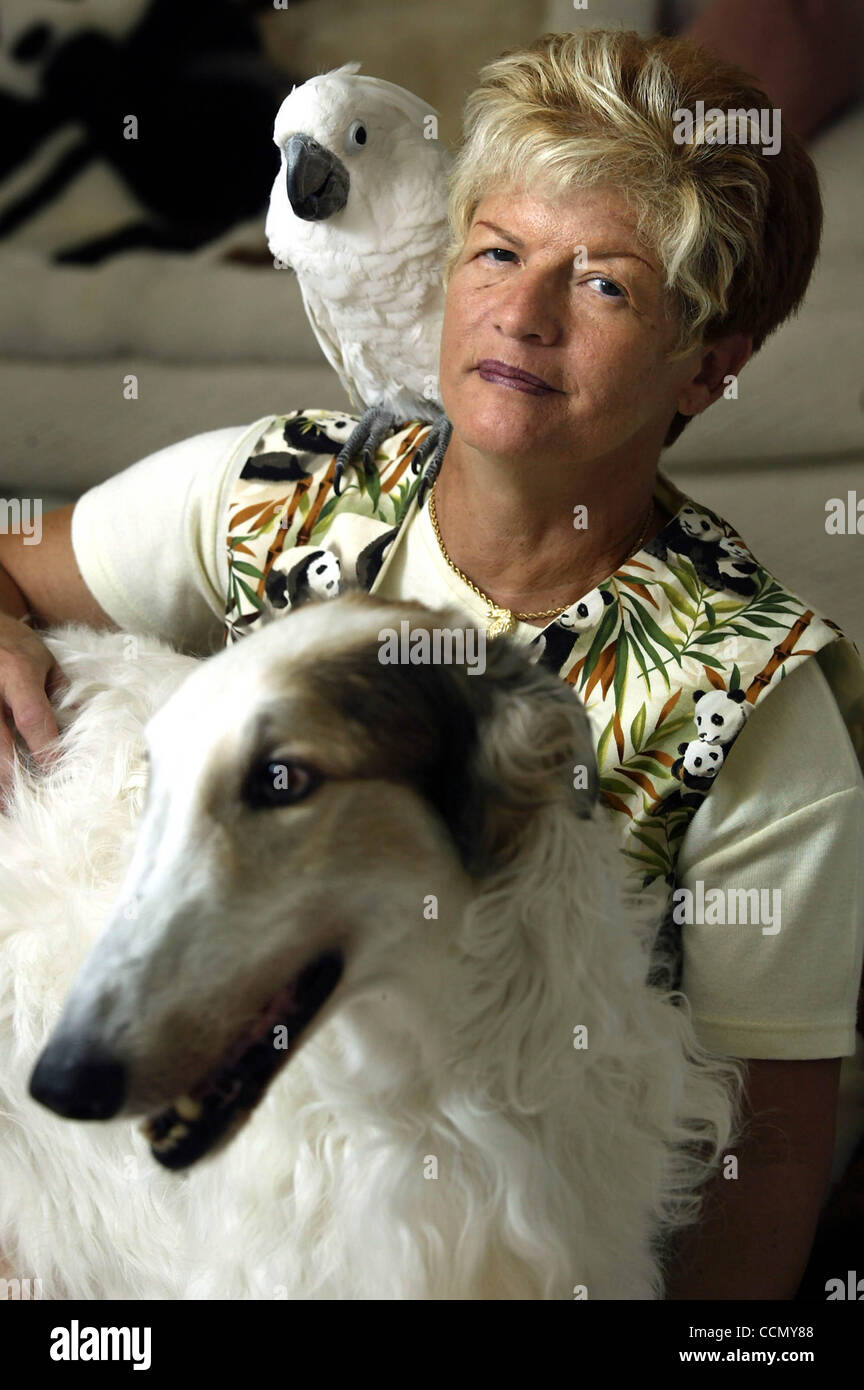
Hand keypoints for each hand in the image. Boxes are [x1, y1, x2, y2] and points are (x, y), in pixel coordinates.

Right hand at [0, 614, 68, 798]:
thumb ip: (60, 692)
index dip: (44, 748)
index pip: (32, 718)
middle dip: (9, 776)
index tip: (55, 771)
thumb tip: (78, 725)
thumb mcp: (43, 658)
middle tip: (18, 805)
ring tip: (0, 807)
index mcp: (17, 672)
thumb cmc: (12, 642)